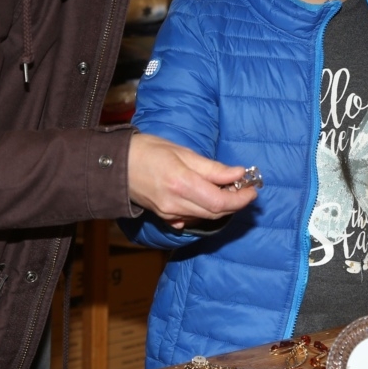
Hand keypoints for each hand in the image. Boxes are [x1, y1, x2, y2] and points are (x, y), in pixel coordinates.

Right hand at [126, 133, 257, 228]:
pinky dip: (206, 210)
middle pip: (215, 212)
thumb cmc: (148, 151)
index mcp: (181, 184)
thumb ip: (212, 168)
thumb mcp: (182, 152)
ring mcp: (169, 214)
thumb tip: (238, 173)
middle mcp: (176, 204)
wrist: (115, 166)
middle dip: (235, 203)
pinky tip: (210, 197)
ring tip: (230, 189)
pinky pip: (193, 218)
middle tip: (245, 188)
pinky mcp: (165, 217)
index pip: (219, 202)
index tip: (252, 189)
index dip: (240, 199)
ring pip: (206, 217)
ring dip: (222, 206)